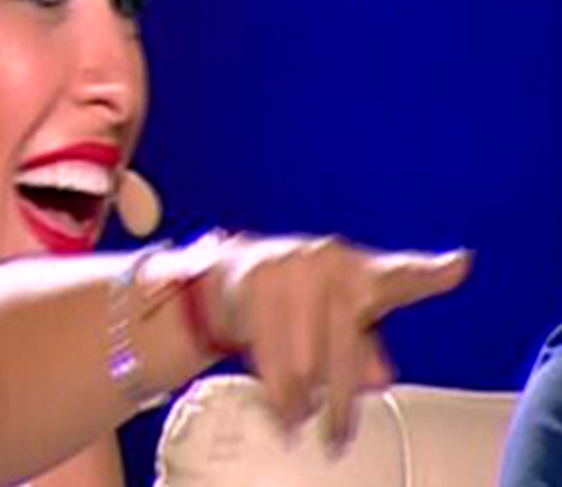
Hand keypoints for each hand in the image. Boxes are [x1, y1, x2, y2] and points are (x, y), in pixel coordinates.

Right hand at [199, 233, 471, 453]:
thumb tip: (377, 377)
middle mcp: (330, 260)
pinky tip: (281, 408)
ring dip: (302, 399)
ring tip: (301, 417)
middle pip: (344, 348)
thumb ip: (365, 348)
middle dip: (339, 399)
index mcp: (362, 269)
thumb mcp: (341, 317)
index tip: (458, 266)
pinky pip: (270, 355)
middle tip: (337, 435)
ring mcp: (292, 269)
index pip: (403, 274)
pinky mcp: (257, 284)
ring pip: (305, 359)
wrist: (237, 271)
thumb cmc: (304, 297)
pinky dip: (275, 389)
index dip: (432, 272)